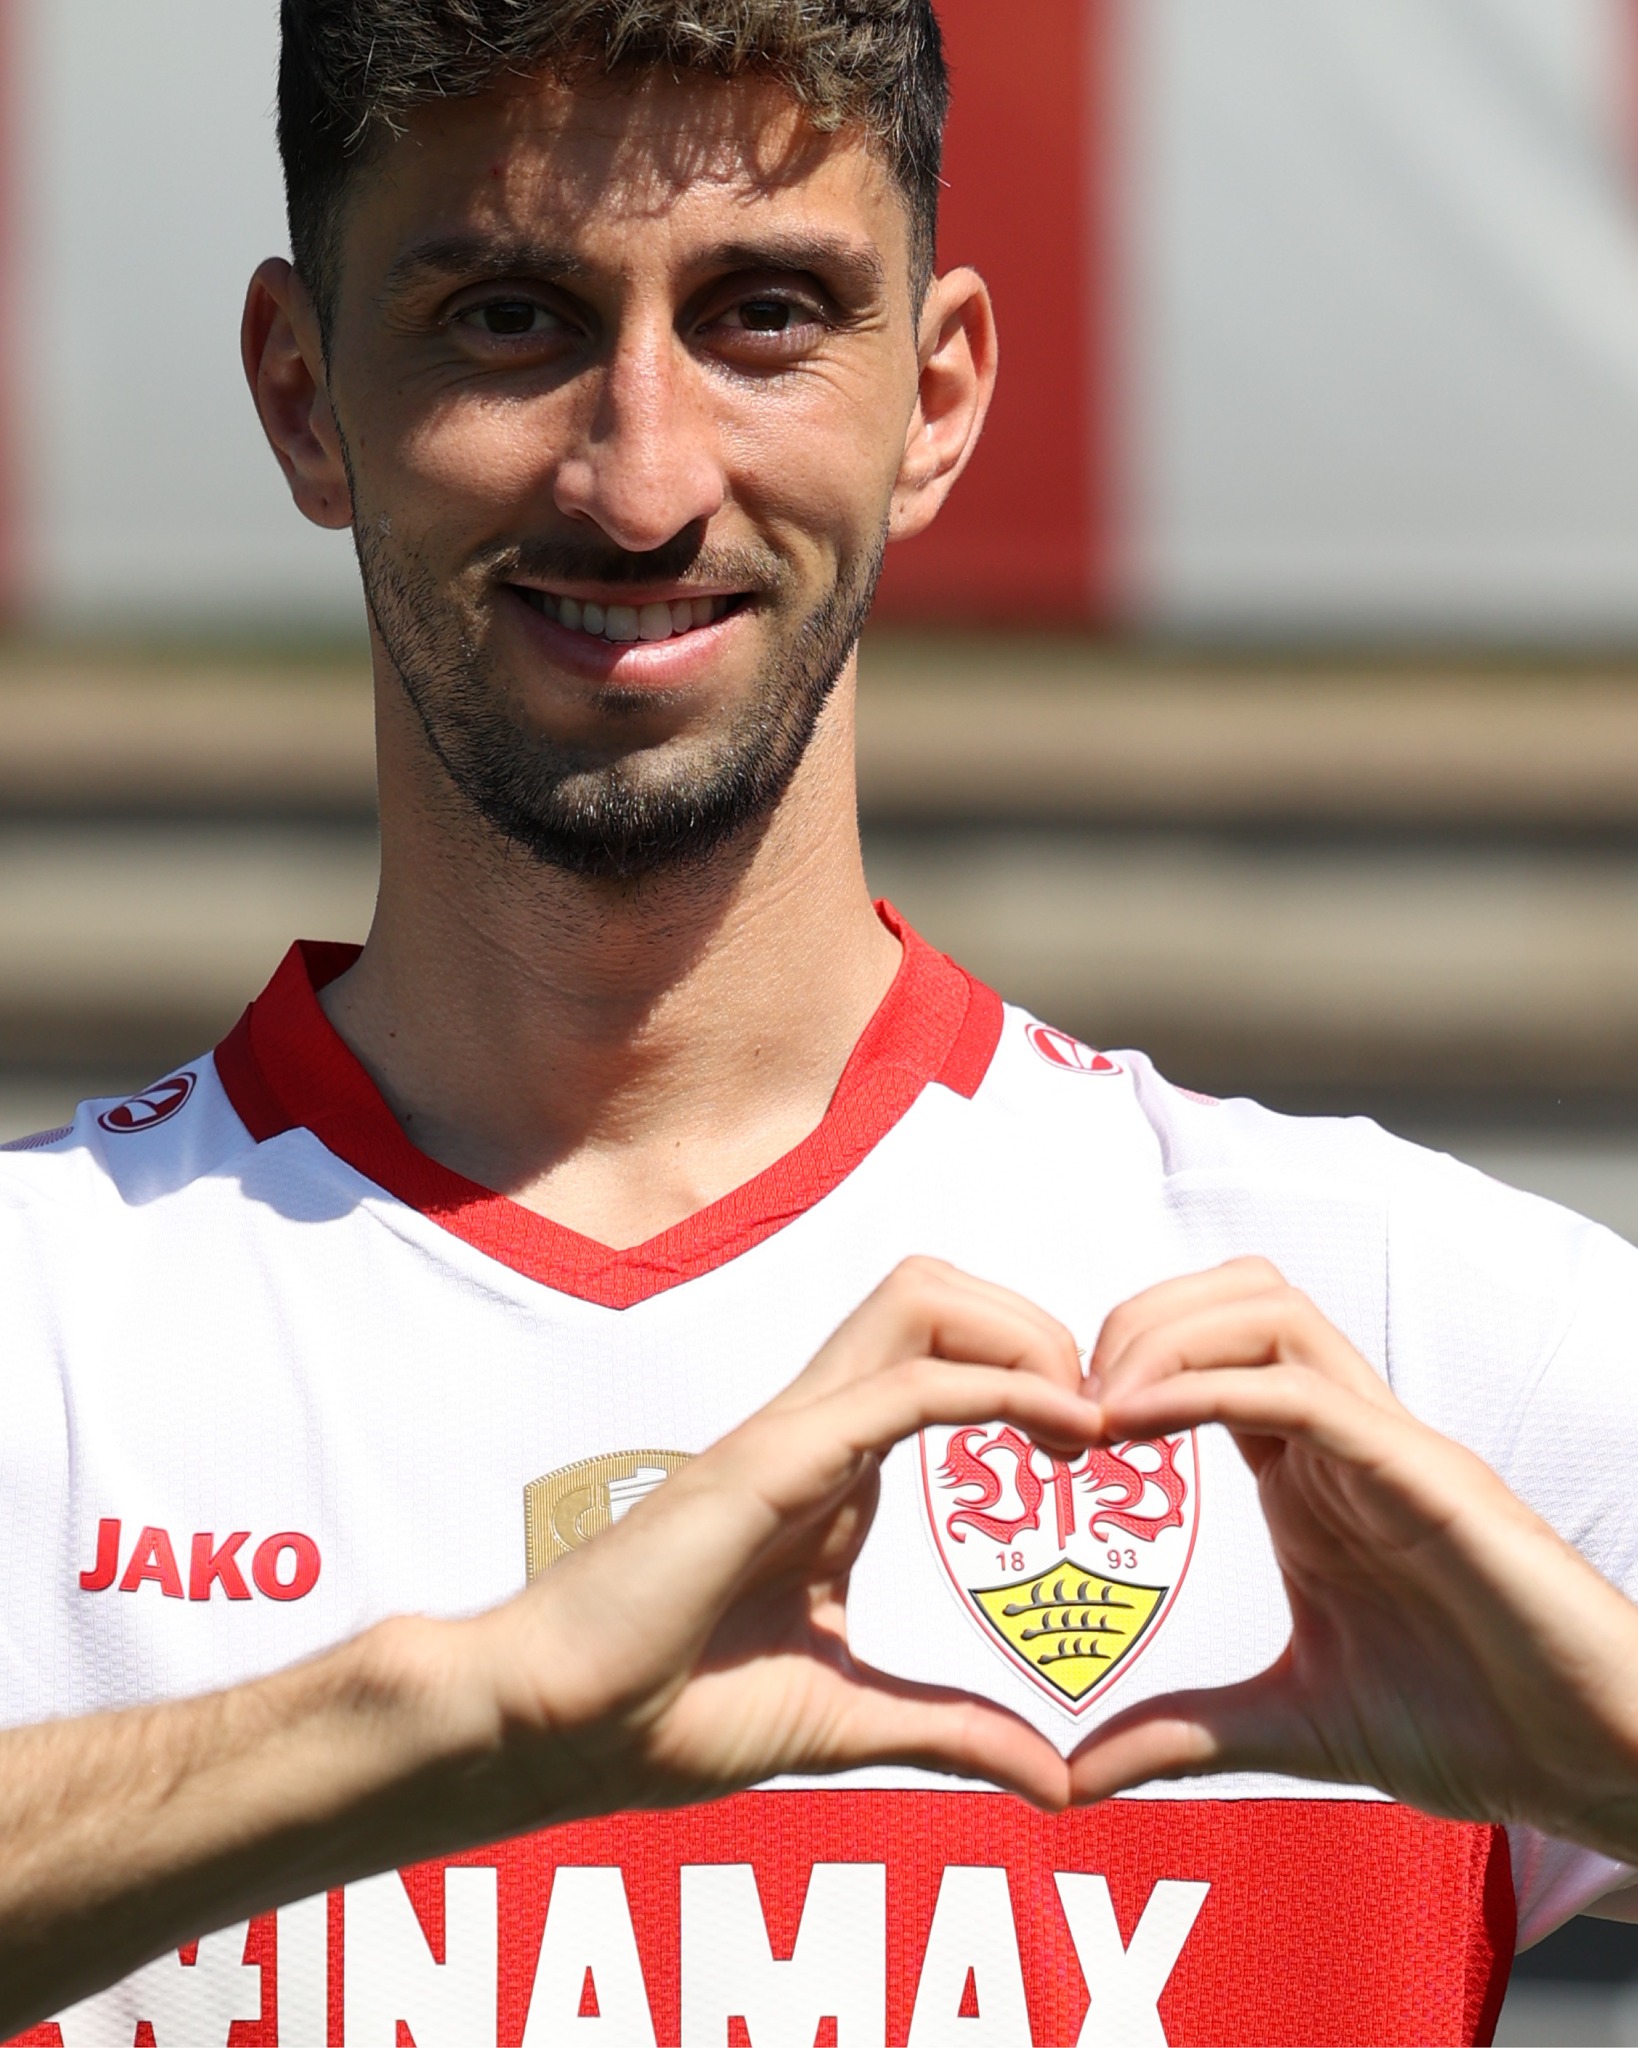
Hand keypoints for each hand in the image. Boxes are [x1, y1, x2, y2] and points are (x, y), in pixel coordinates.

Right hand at [460, 1258, 1094, 1826]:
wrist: (558, 1727)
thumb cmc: (672, 1711)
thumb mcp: (849, 1718)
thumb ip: (951, 1731)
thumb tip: (1053, 1779)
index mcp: (834, 1469)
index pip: (941, 1350)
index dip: (1030, 1370)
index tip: (1097, 1450)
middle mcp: (818, 1427)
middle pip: (938, 1290)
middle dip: (1036, 1323)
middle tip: (1096, 1420)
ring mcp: (792, 1433)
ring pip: (919, 1298)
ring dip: (1021, 1334)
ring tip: (1082, 1419)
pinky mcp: (770, 1459)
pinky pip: (901, 1386)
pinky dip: (997, 1387)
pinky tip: (1065, 1432)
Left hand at [1067, 1260, 1637, 1861]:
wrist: (1594, 1762)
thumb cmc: (1472, 1723)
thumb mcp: (1292, 1727)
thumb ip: (1185, 1733)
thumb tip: (1075, 1778)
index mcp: (1310, 1470)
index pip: (1208, 1348)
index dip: (1121, 1363)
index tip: (1050, 1429)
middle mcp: (1345, 1434)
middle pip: (1233, 1297)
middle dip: (1133, 1323)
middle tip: (1064, 1406)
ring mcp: (1388, 1445)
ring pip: (1269, 1312)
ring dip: (1166, 1337)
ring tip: (1097, 1410)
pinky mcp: (1427, 1476)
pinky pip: (1306, 1392)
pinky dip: (1211, 1387)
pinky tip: (1138, 1425)